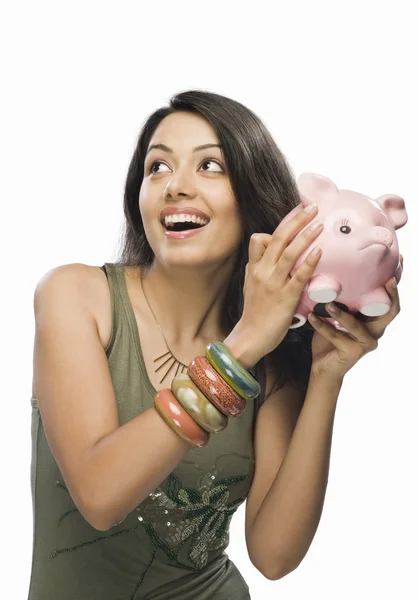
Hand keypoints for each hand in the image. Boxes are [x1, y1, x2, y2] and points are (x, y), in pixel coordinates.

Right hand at [239, 203, 323, 362]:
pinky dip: (309, 262)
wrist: (250, 337)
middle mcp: (262, 271)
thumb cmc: (255, 313)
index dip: (278, 228)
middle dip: (296, 220)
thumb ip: (260, 269)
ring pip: (288, 252)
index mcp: (254, 268)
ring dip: (305, 235)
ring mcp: (273, 284)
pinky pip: (298, 275)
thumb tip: (273, 256)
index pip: (260, 238)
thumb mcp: (251, 286)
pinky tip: (319, 252)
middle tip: (312, 207)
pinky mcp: (284, 298)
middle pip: (278, 237)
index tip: (296, 218)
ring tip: (319, 224)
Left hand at [308, 256, 402, 380]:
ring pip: (356, 325)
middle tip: (385, 280)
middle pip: (389, 312)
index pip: (391, 301)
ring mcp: (366, 343)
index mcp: (374, 319)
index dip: (396, 285)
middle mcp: (375, 331)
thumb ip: (342, 299)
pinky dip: (322, 326)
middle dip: (390, 295)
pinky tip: (312, 316)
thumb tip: (332, 271)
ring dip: (341, 314)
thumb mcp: (338, 313)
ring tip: (328, 304)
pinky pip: (336, 336)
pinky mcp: (352, 353)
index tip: (400, 262)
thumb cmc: (331, 335)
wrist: (324, 365)